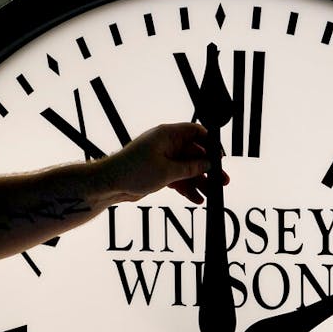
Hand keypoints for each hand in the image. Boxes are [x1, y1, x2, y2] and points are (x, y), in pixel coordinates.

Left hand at [102, 122, 227, 204]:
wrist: (109, 184)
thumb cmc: (134, 171)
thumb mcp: (168, 171)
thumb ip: (191, 168)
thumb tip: (209, 164)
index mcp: (168, 135)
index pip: (196, 132)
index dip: (210, 143)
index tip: (221, 158)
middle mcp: (167, 144)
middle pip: (195, 154)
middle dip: (208, 169)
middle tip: (223, 181)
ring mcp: (163, 159)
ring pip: (188, 169)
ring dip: (200, 182)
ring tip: (212, 195)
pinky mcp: (159, 172)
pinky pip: (179, 178)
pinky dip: (187, 188)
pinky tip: (197, 199)